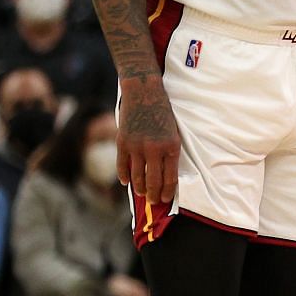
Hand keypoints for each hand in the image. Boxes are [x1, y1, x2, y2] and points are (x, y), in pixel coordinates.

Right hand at [118, 78, 180, 203]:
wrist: (143, 92)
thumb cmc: (162, 112)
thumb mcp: (173, 132)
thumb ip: (169, 152)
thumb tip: (165, 174)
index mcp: (171, 147)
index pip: (170, 178)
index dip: (167, 192)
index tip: (165, 199)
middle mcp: (154, 149)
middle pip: (153, 181)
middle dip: (154, 195)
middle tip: (153, 202)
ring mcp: (137, 146)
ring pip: (137, 177)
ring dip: (139, 188)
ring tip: (142, 194)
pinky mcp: (123, 142)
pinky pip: (122, 165)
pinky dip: (124, 176)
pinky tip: (126, 183)